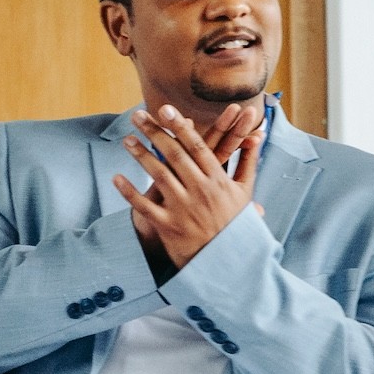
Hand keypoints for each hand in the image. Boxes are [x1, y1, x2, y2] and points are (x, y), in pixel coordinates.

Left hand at [114, 101, 263, 278]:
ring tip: (127, 139)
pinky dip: (129, 192)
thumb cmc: (236, 225)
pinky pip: (145, 206)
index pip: (197, 146)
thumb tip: (257, 136)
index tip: (165, 109)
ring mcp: (183, 209)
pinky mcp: (169, 227)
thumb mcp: (246, 193)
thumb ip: (248, 162)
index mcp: (218, 180)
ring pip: (158, 175)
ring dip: (140, 155)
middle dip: (155, 133)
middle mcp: (200, 191)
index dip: (180, 126)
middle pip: (174, 155)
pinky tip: (116, 178)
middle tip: (137, 116)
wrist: (229, 264)